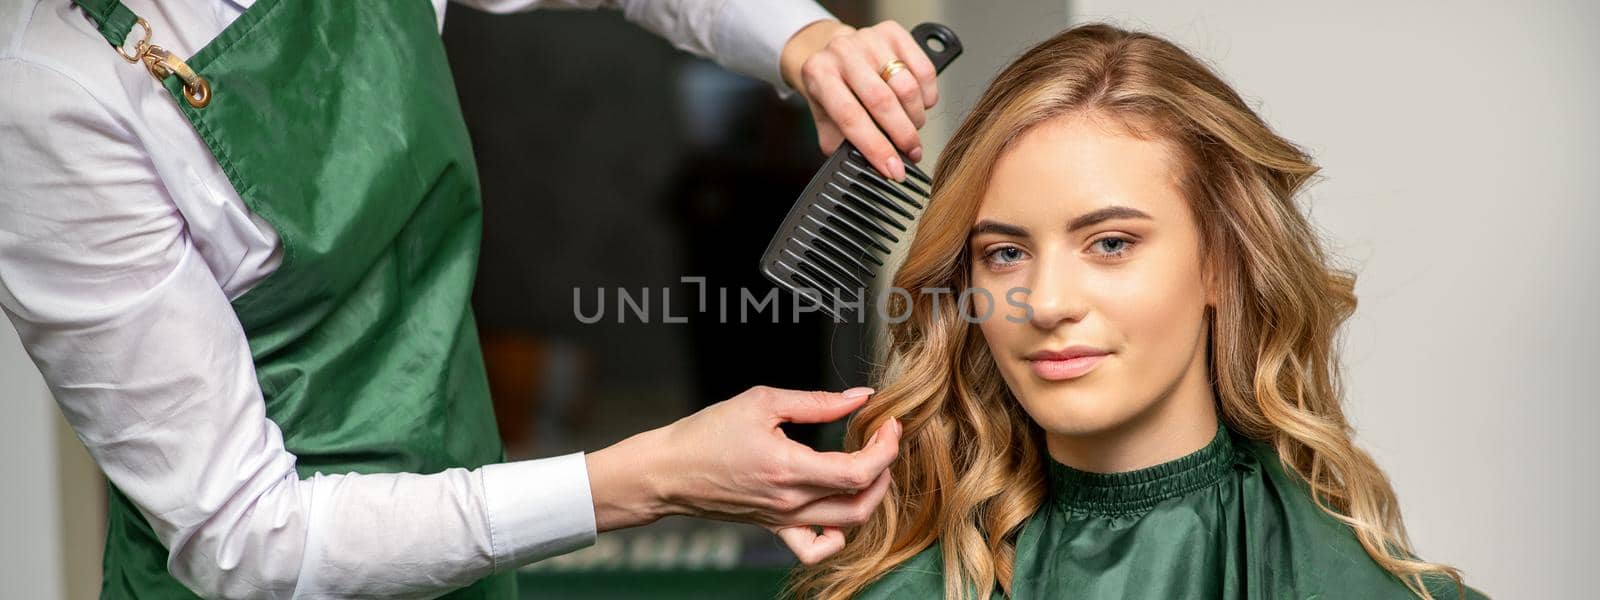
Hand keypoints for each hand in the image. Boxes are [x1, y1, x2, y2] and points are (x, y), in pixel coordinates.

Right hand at [584, 386, 900, 564]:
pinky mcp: (774, 527)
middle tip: (883, 439)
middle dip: (885, 468)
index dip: (885, 448)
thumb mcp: (762, 402)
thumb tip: (859, 397)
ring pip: (847, 525)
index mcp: (789, 468)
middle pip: (862, 500)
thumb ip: (817, 402)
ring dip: (871, 497)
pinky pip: (814, 548)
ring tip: (869, 467)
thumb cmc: (707, 433)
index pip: (858, 471)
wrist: (669, 471)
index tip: (889, 424)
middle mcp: (790, 501)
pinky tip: (838, 511)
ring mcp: (783, 519)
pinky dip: (837, 536)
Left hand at [780, 20, 939, 180]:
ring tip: (911, 128)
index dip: (876, 148)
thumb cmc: (832, 91)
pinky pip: (923, 70)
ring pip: (906, 86)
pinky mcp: (893, 32)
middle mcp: (842, 52)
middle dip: (903, 136)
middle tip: (912, 154)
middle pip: (882, 101)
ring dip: (916, 116)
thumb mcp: (826, 119)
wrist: (834, 55)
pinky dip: (928, 95)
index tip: (894, 170)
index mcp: (820, 75)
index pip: (850, 117)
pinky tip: (919, 104)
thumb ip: (842, 144)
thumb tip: (869, 168)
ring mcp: (869, 38)